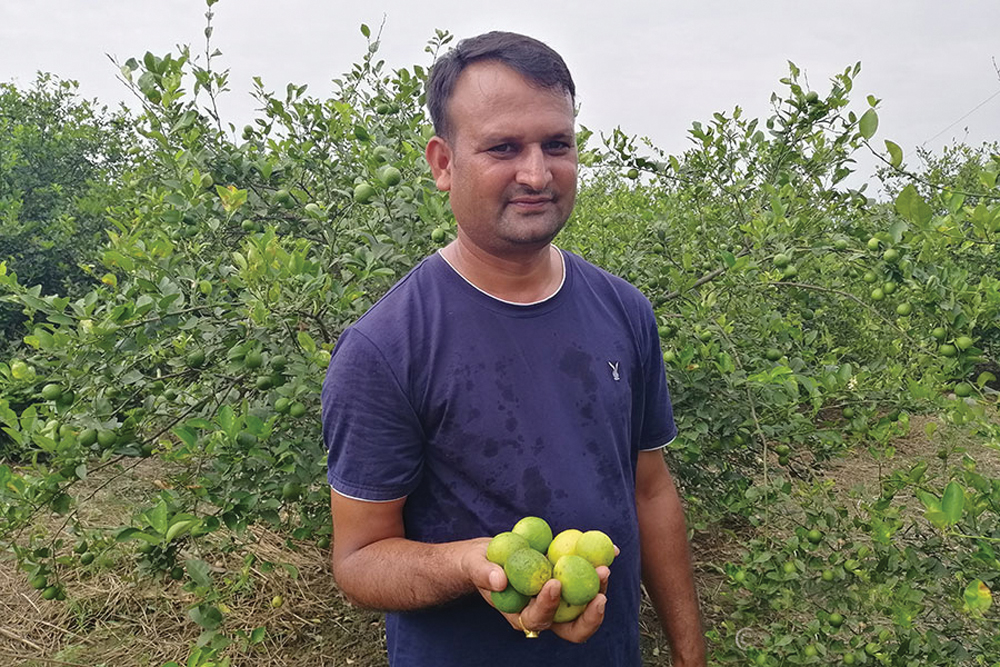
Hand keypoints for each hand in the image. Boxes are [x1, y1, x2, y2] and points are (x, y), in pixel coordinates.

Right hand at [475, 561, 611, 643]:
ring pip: (586, 608)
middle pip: (572, 629)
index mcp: (520, 614)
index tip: (554, 583)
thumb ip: (484, 573)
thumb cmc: (481, 564)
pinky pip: (589, 583)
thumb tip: (499, 580)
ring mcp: (560, 602)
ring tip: (604, 567)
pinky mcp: (570, 585)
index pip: (538, 619)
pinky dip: (600, 568)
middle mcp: (545, 613)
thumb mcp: (476, 565)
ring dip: (599, 591)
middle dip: (589, 616)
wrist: (492, 556)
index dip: (547, 605)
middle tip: (599, 595)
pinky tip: (611, 550)